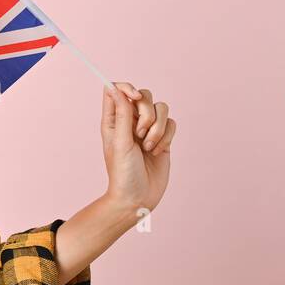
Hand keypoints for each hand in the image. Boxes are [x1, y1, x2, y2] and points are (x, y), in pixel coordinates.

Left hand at [102, 82, 176, 213]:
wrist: (138, 197)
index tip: (136, 98)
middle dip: (146, 113)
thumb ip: (121, 115)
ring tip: (148, 147)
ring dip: (158, 128)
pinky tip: (157, 151)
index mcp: (113, 120)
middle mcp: (129, 121)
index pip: (117, 89)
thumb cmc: (123, 173)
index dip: (128, 88)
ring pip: (161, 108)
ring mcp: (148, 129)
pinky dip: (166, 136)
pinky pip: (172, 123)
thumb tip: (115, 88)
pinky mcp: (163, 137)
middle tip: (139, 134)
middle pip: (144, 96)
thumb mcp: (120, 142)